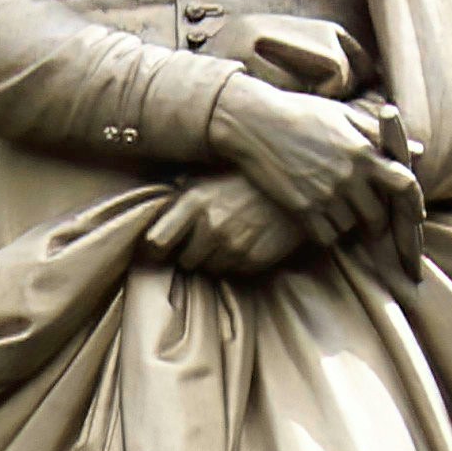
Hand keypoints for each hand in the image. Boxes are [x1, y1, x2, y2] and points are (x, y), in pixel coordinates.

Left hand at [146, 172, 313, 277]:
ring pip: (209, 269)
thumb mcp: (209, 178)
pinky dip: (238, 262)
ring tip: (231, 238)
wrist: (296, 187)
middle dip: (192, 252)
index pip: (155, 243)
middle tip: (207, 239)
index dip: (155, 250)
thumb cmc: (246, 181)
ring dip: (215, 259)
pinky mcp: (253, 260)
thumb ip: (182, 195)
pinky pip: (234, 272)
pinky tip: (248, 242)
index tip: (161, 249)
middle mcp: (210, 225)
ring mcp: (233, 245)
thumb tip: (157, 213)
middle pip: (184, 260)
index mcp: (194, 202)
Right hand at [212, 75, 421, 255]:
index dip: (414, 203)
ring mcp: (324, 194)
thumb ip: (380, 136)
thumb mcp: (343, 116)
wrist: (254, 123)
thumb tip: (418, 150)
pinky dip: (327, 233)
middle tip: (370, 219)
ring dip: (348, 223)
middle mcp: (347, 176)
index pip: (404, 184)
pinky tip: (320, 218)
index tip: (415, 214)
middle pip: (377, 215)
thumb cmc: (301, 114)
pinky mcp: (301, 208)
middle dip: (377, 220)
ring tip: (336, 209)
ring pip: (350, 227)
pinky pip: (326, 236)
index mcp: (362, 151)